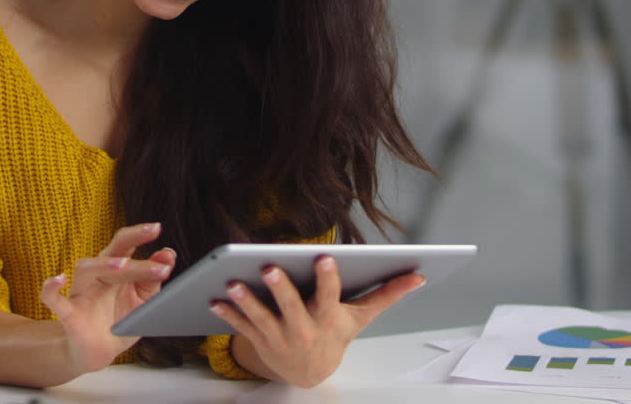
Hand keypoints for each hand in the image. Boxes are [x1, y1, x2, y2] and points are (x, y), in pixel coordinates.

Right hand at [39, 222, 176, 375]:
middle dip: (131, 245)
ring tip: (123, 265)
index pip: (125, 244)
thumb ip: (154, 278)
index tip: (157, 228)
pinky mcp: (68, 313)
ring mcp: (81, 292)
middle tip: (155, 248)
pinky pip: (52, 298)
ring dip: (104, 265)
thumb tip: (168, 253)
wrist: (99, 352)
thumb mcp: (144, 300)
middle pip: (111, 253)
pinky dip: (51, 287)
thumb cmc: (120, 320)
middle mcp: (97, 275)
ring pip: (86, 268)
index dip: (140, 234)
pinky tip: (57, 280)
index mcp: (115, 269)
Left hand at [209, 255, 424, 387]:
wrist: (310, 372)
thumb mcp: (359, 317)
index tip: (323, 257)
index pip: (328, 295)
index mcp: (327, 318)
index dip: (327, 278)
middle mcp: (303, 329)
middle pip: (291, 307)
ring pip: (261, 317)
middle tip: (268, 266)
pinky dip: (226, 314)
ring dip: (245, 301)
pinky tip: (212, 299)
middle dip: (280, 288)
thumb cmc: (335, 334)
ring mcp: (279, 336)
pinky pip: (240, 326)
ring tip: (231, 283)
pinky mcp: (258, 340)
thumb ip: (386, 294)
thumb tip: (418, 275)